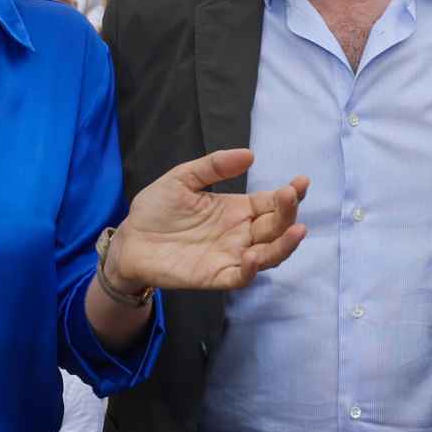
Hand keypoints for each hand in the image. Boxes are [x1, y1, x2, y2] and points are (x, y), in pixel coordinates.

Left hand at [110, 149, 307, 291]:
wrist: (130, 239)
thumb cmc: (156, 209)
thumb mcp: (183, 178)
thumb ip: (214, 166)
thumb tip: (250, 154)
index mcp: (237, 209)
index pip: (272, 203)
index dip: (289, 194)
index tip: (301, 182)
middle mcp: (240, 233)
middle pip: (276, 227)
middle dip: (288, 213)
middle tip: (290, 196)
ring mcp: (230, 256)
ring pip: (269, 254)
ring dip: (283, 245)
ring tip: (294, 231)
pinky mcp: (215, 276)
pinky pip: (241, 277)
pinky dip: (251, 269)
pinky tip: (254, 256)